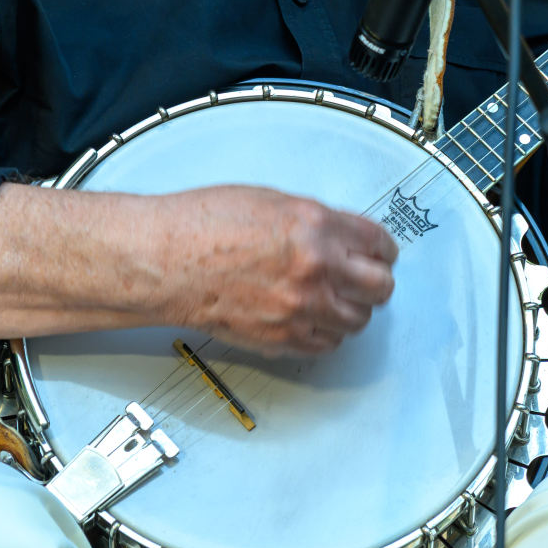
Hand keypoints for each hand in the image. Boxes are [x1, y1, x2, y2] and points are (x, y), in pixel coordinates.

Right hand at [151, 184, 396, 356]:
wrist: (165, 260)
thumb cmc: (202, 225)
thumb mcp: (271, 201)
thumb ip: (315, 220)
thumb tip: (341, 235)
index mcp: (316, 226)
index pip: (379, 243)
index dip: (382, 248)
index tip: (381, 253)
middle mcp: (316, 268)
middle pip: (380, 287)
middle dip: (375, 280)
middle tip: (365, 277)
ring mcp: (301, 308)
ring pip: (358, 321)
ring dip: (351, 309)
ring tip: (334, 298)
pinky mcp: (283, 339)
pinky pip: (327, 345)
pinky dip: (325, 333)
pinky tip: (312, 317)